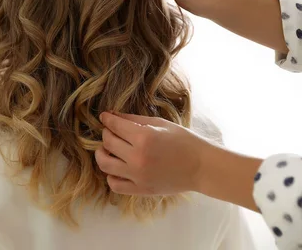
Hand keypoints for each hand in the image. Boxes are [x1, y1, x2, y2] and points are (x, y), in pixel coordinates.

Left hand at [95, 112, 211, 194]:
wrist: (202, 167)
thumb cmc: (184, 141)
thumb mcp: (159, 123)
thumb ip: (133, 119)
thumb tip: (112, 115)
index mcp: (144, 138)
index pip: (114, 126)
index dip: (107, 119)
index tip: (104, 117)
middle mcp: (137, 157)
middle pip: (107, 143)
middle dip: (106, 133)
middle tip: (111, 131)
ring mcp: (138, 176)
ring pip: (105, 164)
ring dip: (102, 154)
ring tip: (108, 150)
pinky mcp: (141, 190)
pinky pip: (114, 184)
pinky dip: (111, 175)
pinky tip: (117, 167)